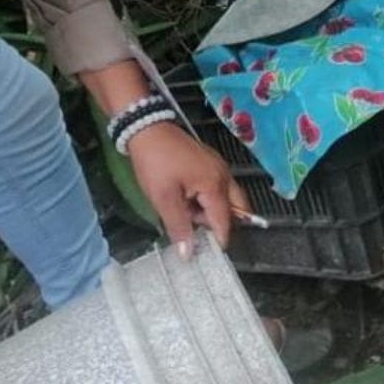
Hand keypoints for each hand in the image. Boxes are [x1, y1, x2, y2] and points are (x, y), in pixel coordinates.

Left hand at [128, 121, 250, 256]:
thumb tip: (189, 253)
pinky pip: (218, 187)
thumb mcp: (163, 198)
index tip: (206, 254)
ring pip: (226, 198)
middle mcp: (224, 176)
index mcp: (215, 185)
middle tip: (197, 230)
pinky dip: (208, 199)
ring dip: (211, 211)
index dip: (217, 241)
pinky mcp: (210, 162)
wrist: (147, 129)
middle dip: (220, 224)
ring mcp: (219, 166)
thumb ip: (179, 226)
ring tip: (186, 212)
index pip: (225, 222)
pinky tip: (187, 200)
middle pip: (236, 209)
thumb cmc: (155, 163)